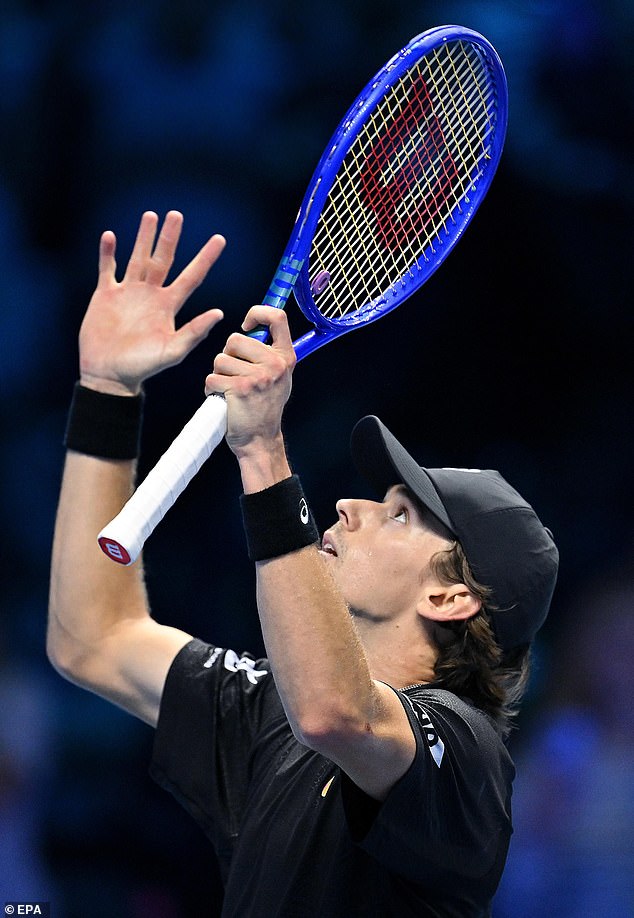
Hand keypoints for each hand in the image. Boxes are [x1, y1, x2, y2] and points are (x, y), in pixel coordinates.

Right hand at [79, 210, 225, 394]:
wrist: (110, 374)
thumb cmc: (143, 367)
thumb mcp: (173, 351)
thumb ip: (194, 331)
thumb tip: (219, 313)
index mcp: (169, 305)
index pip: (192, 276)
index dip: (206, 258)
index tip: (219, 239)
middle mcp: (151, 294)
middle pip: (163, 259)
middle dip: (170, 237)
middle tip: (176, 215)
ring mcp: (128, 292)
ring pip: (137, 258)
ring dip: (143, 237)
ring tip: (151, 216)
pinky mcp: (106, 295)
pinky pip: (107, 269)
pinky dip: (108, 253)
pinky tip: (110, 236)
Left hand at [204, 306, 295, 479]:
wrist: (260, 439)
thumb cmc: (264, 408)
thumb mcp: (278, 377)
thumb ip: (270, 353)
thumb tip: (254, 327)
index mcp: (285, 357)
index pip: (277, 318)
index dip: (258, 313)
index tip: (247, 324)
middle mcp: (275, 364)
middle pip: (234, 339)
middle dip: (227, 356)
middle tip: (236, 375)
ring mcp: (259, 376)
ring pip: (219, 360)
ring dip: (218, 375)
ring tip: (231, 390)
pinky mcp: (240, 388)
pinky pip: (212, 378)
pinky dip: (212, 389)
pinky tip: (223, 399)